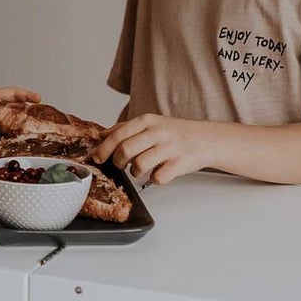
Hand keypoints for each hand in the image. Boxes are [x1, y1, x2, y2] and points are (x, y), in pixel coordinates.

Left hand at [91, 114, 211, 186]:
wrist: (205, 139)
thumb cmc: (175, 134)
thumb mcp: (150, 124)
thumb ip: (125, 129)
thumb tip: (102, 136)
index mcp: (147, 121)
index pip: (118, 135)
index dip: (103, 149)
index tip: (96, 158)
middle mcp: (158, 132)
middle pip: (125, 150)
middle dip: (118, 161)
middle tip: (121, 164)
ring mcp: (170, 148)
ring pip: (139, 165)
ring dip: (135, 172)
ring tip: (140, 169)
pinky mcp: (180, 164)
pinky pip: (157, 178)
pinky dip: (153, 179)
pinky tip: (157, 173)